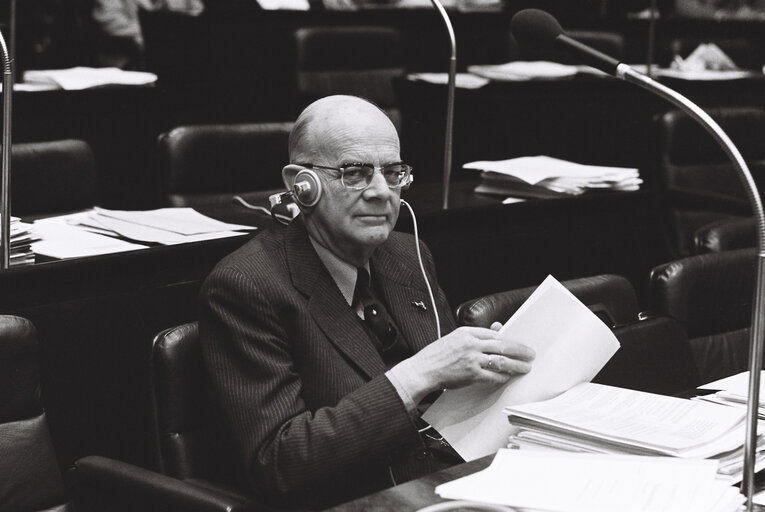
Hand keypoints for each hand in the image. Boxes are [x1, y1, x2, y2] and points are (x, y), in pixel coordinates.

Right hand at [392, 326, 534, 403]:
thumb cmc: (437, 355)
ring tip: (525, 367)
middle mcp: (471, 344)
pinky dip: (502, 377)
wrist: (423, 370)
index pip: (494, 334)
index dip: (510, 339)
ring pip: (501, 361)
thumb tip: (498, 328)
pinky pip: (492, 376)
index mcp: (466, 332)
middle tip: (530, 354)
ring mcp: (471, 359)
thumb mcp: (455, 339)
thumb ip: (476, 335)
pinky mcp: (471, 374)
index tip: (519, 344)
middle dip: (519, 350)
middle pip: (502, 346)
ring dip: (516, 365)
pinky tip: (508, 378)